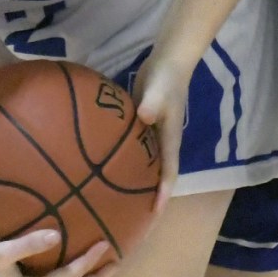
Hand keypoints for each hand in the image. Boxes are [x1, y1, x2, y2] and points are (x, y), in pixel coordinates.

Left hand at [132, 55, 190, 210]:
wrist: (168, 61)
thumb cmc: (166, 79)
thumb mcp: (159, 90)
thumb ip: (153, 103)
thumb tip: (144, 118)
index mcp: (170, 139)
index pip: (168, 173)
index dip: (163, 195)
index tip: (153, 214)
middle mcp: (163, 141)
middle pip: (158, 175)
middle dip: (149, 195)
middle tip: (132, 215)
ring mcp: (152, 133)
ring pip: (145, 163)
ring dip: (135, 178)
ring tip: (117, 196)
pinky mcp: (142, 124)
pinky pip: (135, 147)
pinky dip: (126, 158)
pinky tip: (108, 164)